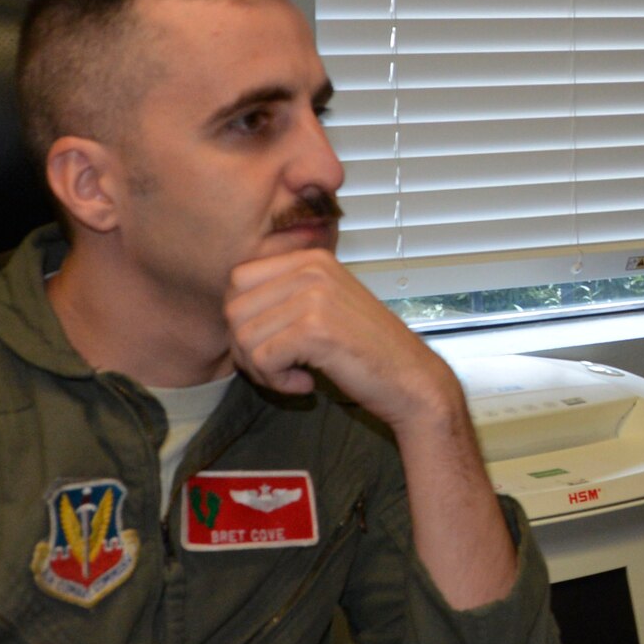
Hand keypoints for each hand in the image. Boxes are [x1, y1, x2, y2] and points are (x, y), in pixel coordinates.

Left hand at [224, 249, 515, 609]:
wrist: (412, 381)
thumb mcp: (326, 306)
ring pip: (244, 337)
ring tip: (294, 376)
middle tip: (279, 368)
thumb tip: (230, 308)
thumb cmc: (368, 352)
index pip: (237, 280)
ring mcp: (314, 296)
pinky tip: (305, 385)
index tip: (273, 344)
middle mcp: (311, 268)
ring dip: (262, 370)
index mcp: (311, 258)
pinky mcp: (316, 329)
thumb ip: (285, 296)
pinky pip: (262, 359)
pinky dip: (277, 382)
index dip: (244, 320)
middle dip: (246, 349)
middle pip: (234, 309)